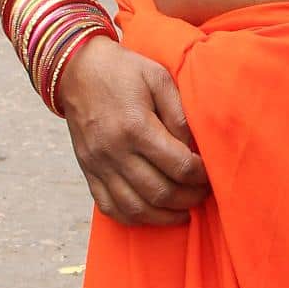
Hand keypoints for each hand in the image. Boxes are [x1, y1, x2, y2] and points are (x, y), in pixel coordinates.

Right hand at [57, 36, 209, 226]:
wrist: (77, 69)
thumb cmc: (124, 71)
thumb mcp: (159, 78)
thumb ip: (179, 114)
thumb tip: (194, 148)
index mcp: (136, 127)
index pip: (179, 165)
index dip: (201, 175)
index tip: (211, 173)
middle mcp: (115, 151)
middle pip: (160, 192)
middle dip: (189, 198)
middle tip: (203, 192)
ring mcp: (98, 165)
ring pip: (136, 208)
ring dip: (165, 215)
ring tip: (184, 210)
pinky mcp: (88, 171)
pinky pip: (110, 207)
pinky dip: (135, 218)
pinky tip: (154, 214)